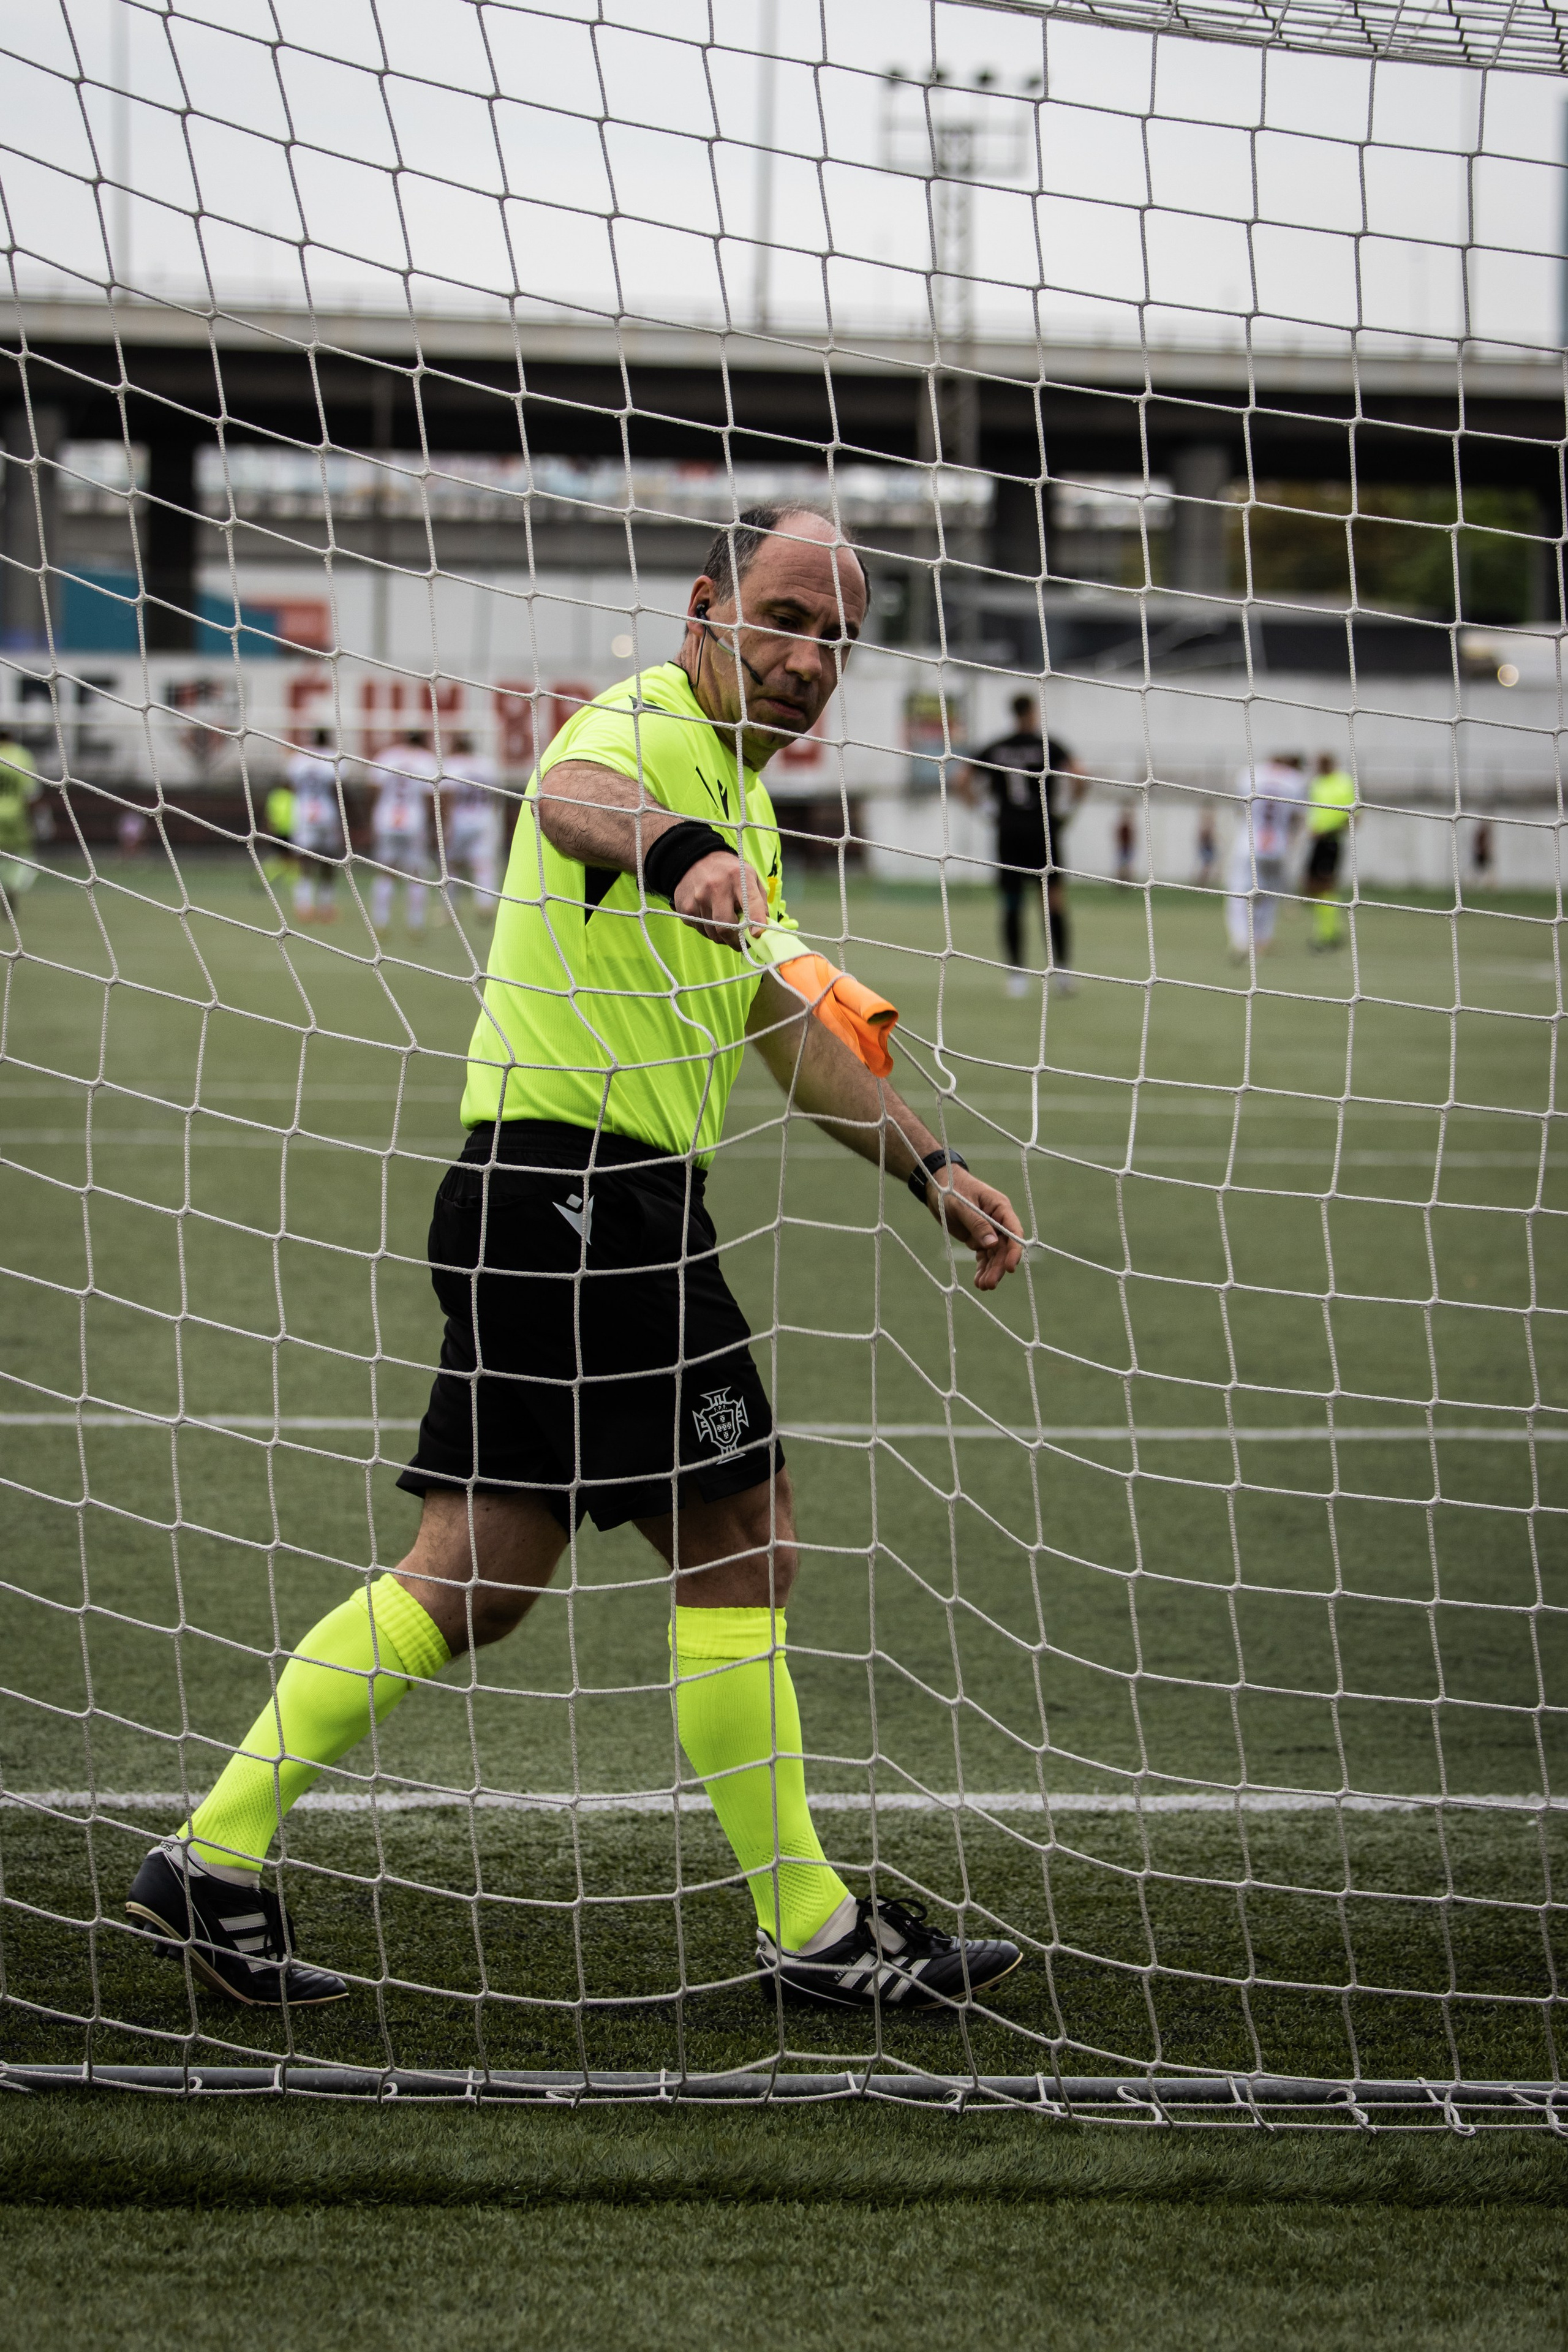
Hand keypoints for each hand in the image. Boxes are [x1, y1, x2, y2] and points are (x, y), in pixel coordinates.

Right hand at [672, 850, 767, 948]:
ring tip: (725, 923)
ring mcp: (698, 898)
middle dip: (736, 940)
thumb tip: (764, 929)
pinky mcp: (685, 908)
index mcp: (738, 878)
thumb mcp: (750, 877)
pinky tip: (710, 916)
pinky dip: (708, 929)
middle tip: (741, 941)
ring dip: (722, 935)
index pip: (750, 902)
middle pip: (726, 927)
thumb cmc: (729, 872)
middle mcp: (716, 888)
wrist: (695, 858)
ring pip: (712, 933)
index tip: (757, 934)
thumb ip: (759, 902)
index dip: (755, 920)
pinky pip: (700, 930)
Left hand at [921, 1166, 1024, 1290]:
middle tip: (990, 1284)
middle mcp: (998, 1221)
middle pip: (1004, 1247)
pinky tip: (978, 1281)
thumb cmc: (952, 1190)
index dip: (1014, 1251)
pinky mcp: (978, 1238)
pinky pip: (983, 1256)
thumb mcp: (962, 1206)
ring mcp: (989, 1230)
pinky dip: (981, 1268)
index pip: (1013, 1231)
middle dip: (998, 1267)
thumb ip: (977, 1223)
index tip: (1009, 1268)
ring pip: (994, 1255)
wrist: (937, 1187)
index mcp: (1000, 1208)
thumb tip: (993, 1244)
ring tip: (983, 1287)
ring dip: (990, 1271)